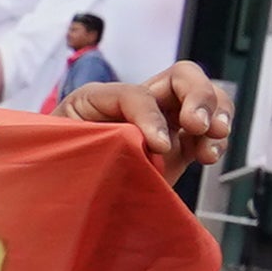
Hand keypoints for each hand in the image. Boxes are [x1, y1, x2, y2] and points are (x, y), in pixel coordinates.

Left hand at [64, 60, 228, 172]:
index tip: (157, 147)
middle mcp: (135, 104)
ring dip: (218, 114)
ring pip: (204, 98)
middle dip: (199, 96)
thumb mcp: (65, 151)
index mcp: (99, 98)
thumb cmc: (53, 169)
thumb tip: (139, 149)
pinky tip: (209, 155)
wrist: (59, 194)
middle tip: (199, 125)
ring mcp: (161, 122)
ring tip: (214, 139)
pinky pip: (209, 132)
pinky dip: (218, 140)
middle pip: (182, 76)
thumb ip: (98, 144)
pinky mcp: (177, 146)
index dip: (150, 117)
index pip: (136, 94)